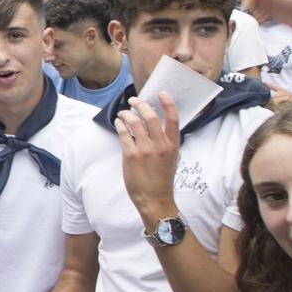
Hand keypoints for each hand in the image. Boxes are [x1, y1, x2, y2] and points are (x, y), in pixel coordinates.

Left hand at [115, 91, 182, 223]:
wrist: (155, 198)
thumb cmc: (163, 179)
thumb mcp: (172, 158)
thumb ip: (167, 142)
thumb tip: (158, 126)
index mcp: (173, 145)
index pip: (173, 119)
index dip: (168, 103)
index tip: (161, 93)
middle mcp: (160, 145)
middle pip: (150, 116)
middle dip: (140, 104)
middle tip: (134, 100)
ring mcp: (145, 150)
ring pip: (134, 123)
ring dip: (127, 114)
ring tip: (123, 112)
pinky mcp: (131, 155)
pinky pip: (124, 134)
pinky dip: (120, 125)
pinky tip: (118, 122)